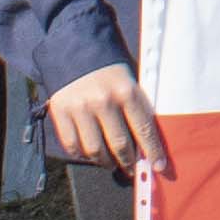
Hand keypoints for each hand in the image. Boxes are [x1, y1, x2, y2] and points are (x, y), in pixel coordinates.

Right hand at [48, 65, 163, 178]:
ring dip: (106, 163)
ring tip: (111, 164)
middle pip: (120, 145)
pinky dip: (83, 155)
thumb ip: (138, 107)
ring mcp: (80, 108)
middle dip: (129, 162)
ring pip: (95, 150)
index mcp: (126, 91)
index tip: (159, 167)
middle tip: (132, 169)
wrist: (75, 50)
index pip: (144, 129)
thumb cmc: (110, 71)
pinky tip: (90, 154)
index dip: (153, 152)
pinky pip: (73, 146)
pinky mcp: (60, 112)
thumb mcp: (130, 81)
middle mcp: (103, 101)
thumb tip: (148, 143)